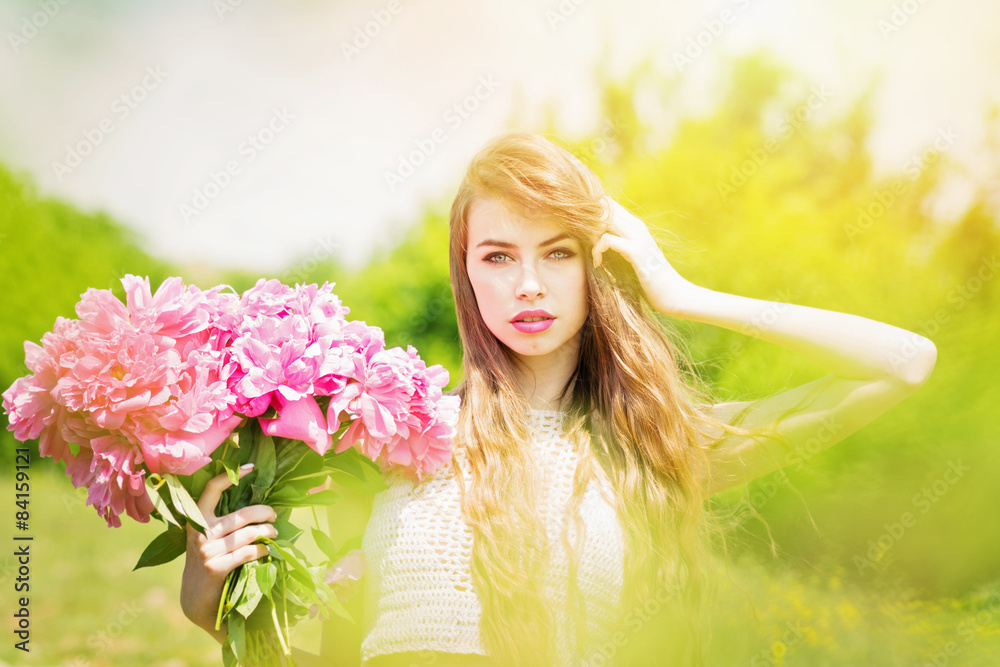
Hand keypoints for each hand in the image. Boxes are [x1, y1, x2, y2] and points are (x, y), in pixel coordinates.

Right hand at [180, 463, 277, 642]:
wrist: (196, 601)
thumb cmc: (209, 563)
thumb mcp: (209, 539)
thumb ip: (224, 523)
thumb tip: (258, 505)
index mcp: (196, 519)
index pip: (211, 489)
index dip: (231, 476)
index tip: (251, 467)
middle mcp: (200, 532)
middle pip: (241, 514)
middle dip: (264, 512)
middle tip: (274, 515)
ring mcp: (206, 550)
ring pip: (248, 533)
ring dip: (267, 532)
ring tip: (274, 533)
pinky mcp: (215, 567)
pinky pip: (247, 552)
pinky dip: (262, 549)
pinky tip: (267, 549)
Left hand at [592, 196, 700, 315]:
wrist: (674, 295)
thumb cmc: (651, 281)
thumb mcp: (632, 259)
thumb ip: (619, 247)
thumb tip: (596, 243)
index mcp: (636, 227)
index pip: (610, 205)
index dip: (592, 214)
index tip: (584, 235)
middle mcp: (638, 227)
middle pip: (605, 208)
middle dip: (588, 223)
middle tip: (584, 244)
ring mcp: (639, 238)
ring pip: (605, 220)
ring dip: (591, 236)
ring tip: (593, 254)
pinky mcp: (636, 251)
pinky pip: (607, 239)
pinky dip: (597, 250)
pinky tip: (598, 263)